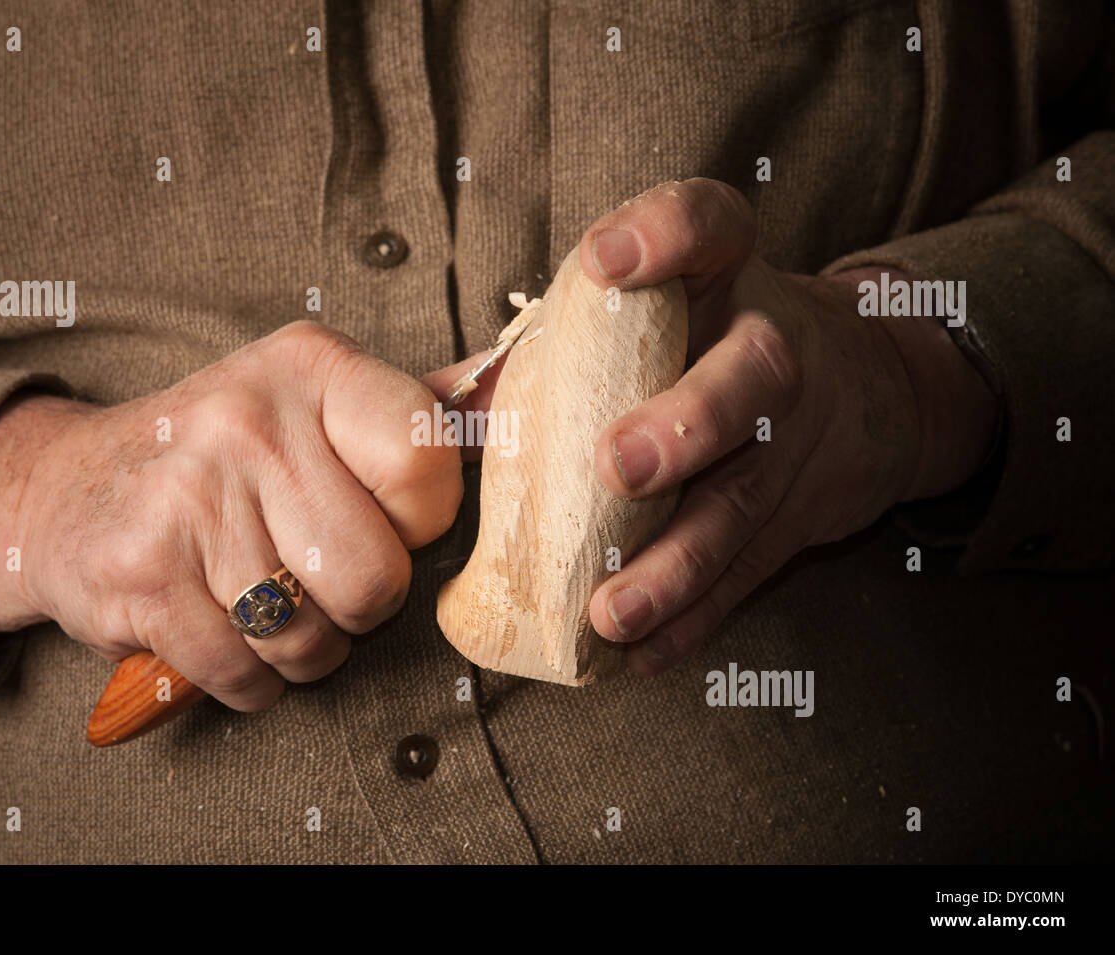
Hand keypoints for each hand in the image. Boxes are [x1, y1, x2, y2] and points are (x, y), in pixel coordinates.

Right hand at [0, 322, 461, 709]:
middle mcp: (248, 420)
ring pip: (311, 640)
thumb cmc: (218, 459)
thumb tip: (523, 390)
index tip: (380, 519)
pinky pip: (245, 676)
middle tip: (315, 578)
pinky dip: (246, 679)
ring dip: (299, 649)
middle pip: (376, 578)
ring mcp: (188, 498)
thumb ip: (409, 413)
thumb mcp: (308, 403)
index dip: (417, 522)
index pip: (426, 465)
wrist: (63, 490)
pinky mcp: (141, 575)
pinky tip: (221, 630)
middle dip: (358, 606)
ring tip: (263, 601)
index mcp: (312, 368)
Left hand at [576, 179, 998, 674]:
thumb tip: (432, 407)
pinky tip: (638, 651)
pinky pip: (749, 573)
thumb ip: (554, 345)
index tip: (606, 261)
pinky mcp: (801, 516)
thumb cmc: (712, 341)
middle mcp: (770, 350)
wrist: (867, 387)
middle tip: (617, 465)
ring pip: (743, 502)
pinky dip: (694, 618)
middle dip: (686, 424)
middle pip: (748, 379)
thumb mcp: (658, 314)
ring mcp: (795, 441)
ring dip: (676, 562)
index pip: (709, 226)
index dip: (664, 235)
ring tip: (612, 610)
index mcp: (725, 278)